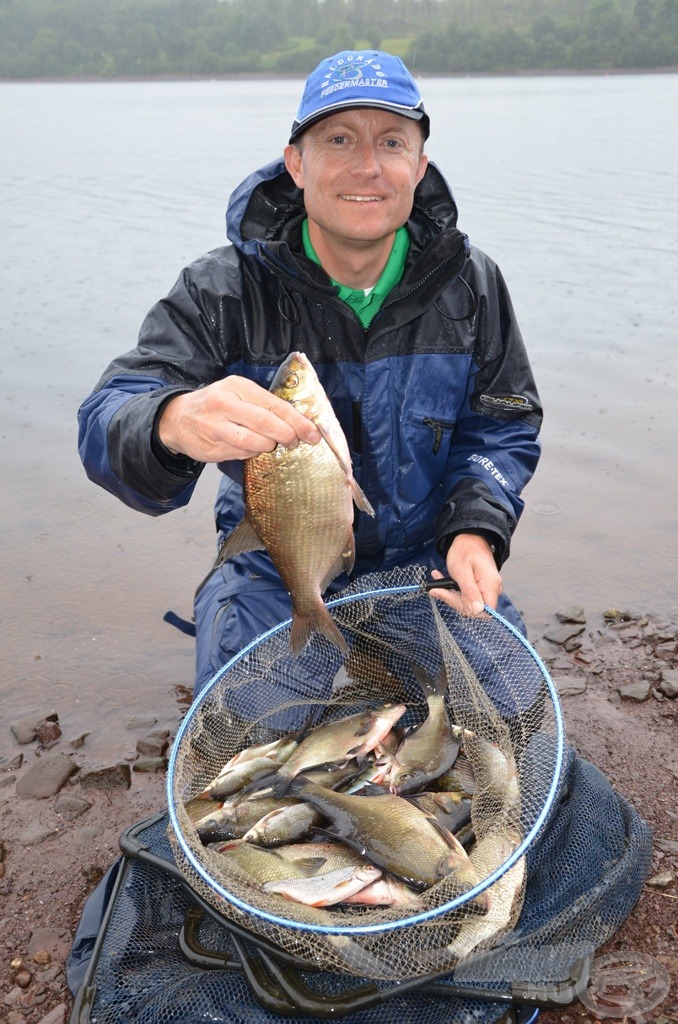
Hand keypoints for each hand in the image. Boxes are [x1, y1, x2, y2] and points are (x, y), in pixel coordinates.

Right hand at [157, 376, 320, 462]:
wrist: (177, 418)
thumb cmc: (216, 404)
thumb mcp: (237, 392)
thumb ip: (263, 403)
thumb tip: (298, 421)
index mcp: (236, 387)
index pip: (273, 405)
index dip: (296, 421)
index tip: (312, 433)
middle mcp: (224, 405)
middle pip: (264, 424)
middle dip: (286, 435)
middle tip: (294, 442)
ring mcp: (215, 428)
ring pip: (253, 443)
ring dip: (268, 446)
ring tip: (269, 443)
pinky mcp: (211, 449)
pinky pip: (242, 454)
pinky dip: (252, 452)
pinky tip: (251, 446)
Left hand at [428, 534, 501, 616]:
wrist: (470, 536)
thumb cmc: (465, 549)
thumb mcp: (462, 570)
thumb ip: (469, 591)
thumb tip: (476, 611)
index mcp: (491, 585)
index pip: (484, 611)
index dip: (466, 608)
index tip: (446, 595)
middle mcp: (493, 589)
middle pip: (474, 608)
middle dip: (453, 599)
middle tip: (436, 588)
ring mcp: (488, 589)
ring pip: (469, 603)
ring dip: (450, 594)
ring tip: (437, 579)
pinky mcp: (482, 588)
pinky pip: (468, 596)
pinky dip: (453, 590)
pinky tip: (442, 580)